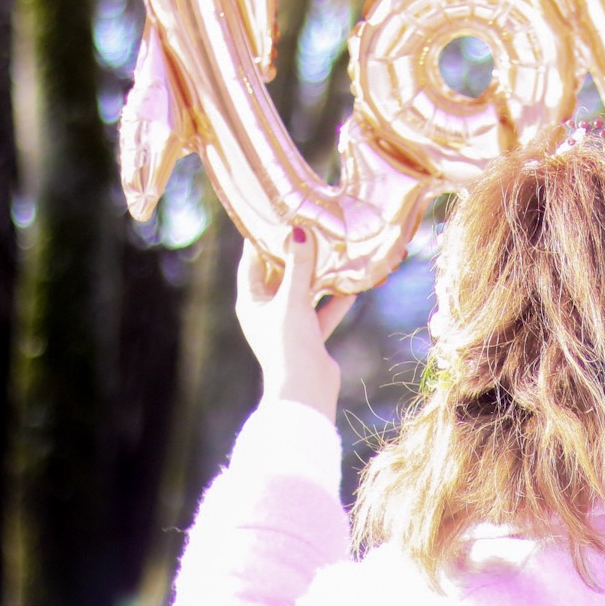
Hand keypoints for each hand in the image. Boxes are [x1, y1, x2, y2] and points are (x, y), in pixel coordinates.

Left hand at [236, 229, 355, 418]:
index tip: (275, 216)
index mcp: (251, 301)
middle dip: (296, 254)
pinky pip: (322, 312)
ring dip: (319, 276)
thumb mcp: (292, 299)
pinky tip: (353, 286)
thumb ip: (298, 266)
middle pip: (280, 275)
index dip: (262, 239)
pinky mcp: (309, 336)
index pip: (252, 262)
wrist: (305, 389)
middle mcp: (266, 311)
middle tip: (311, 227)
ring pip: (304, 292)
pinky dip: (335, 300)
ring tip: (334, 251)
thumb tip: (299, 231)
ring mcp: (288, 324)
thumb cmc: (288, 343)